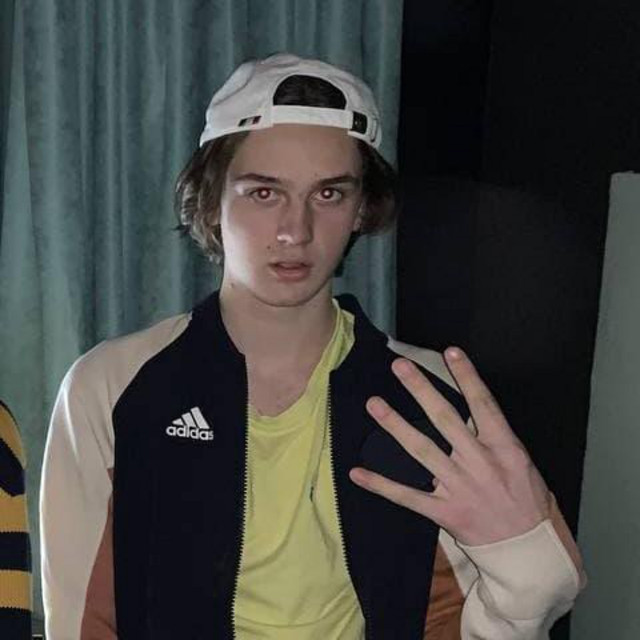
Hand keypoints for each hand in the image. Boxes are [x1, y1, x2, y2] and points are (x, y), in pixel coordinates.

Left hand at [349, 347, 550, 545]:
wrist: (530, 549)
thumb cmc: (527, 500)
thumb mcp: (522, 462)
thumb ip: (494, 436)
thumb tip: (470, 407)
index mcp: (503, 448)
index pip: (483, 404)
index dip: (466, 377)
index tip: (449, 352)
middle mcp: (479, 463)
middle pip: (445, 420)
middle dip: (421, 390)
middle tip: (399, 367)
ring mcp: (460, 487)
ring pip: (422, 451)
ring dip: (396, 426)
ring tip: (374, 404)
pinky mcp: (445, 512)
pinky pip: (408, 497)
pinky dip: (382, 485)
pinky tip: (358, 472)